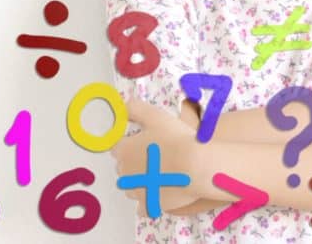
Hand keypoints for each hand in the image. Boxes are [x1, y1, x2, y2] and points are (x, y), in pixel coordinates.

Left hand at [111, 97, 205, 215]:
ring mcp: (136, 191)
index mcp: (123, 150)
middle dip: (134, 161)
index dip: (129, 143)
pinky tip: (158, 193)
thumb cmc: (176, 138)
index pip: (116, 147)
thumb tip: (122, 104)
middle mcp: (124, 172)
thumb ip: (134, 108)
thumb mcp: (155, 116)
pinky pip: (143, 206)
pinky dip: (148, 201)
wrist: (196, 166)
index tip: (143, 141)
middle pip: (123, 167)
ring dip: (139, 180)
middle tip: (155, 155)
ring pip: (131, 186)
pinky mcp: (150, 205)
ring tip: (159, 173)